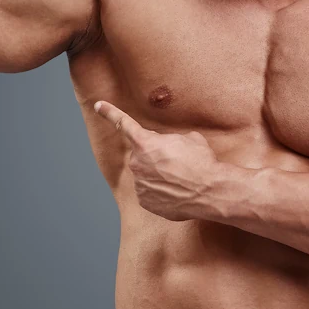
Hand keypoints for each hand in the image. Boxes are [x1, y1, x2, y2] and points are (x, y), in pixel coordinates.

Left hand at [93, 100, 224, 221]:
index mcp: (146, 143)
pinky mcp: (145, 202)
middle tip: (178, 161)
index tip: (98, 105)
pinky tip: (178, 191)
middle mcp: (137, 164)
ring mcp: (140, 185)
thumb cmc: (202, 162)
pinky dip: (162, 191)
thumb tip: (171, 146)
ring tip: (182, 178)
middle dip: (156, 156)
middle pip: (142, 155)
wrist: (210, 192)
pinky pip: (150, 192)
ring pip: (146, 175)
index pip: (124, 123)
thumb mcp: (190, 139)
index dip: (110, 113)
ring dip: (160, 174)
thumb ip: (171, 140)